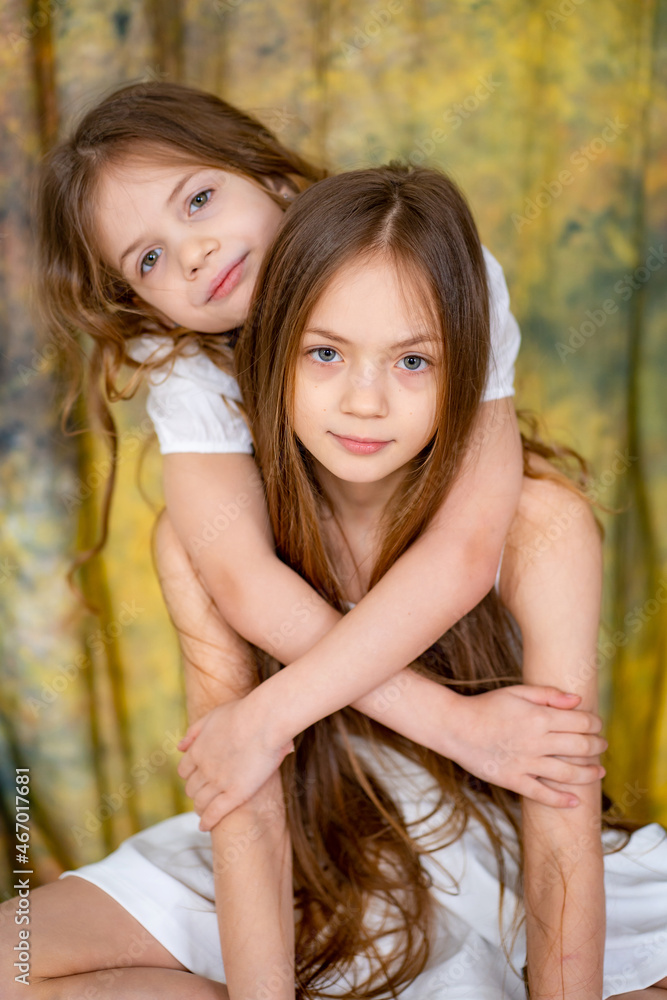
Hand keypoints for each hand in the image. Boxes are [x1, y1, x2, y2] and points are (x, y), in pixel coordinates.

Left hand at [176, 697, 293, 830]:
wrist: (264, 719)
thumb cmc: (244, 713)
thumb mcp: (211, 716)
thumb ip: (194, 732)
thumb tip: (179, 747)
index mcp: (198, 750)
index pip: (185, 771)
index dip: (190, 776)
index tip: (197, 779)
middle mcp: (204, 768)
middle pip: (192, 788)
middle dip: (195, 793)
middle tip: (202, 797)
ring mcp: (219, 782)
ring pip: (201, 802)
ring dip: (200, 808)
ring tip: (204, 812)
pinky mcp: (235, 793)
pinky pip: (215, 813)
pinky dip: (207, 821)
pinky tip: (205, 827)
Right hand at [446, 686, 606, 806]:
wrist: (455, 727)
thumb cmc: (486, 706)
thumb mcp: (516, 691)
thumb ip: (548, 694)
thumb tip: (577, 700)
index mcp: (539, 717)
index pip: (580, 722)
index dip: (595, 724)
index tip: (598, 725)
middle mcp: (536, 741)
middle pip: (579, 747)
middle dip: (597, 746)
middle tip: (602, 746)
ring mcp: (525, 763)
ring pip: (567, 773)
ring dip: (588, 774)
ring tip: (599, 772)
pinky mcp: (513, 780)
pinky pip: (542, 795)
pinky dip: (561, 800)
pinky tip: (574, 801)